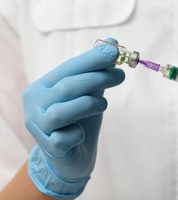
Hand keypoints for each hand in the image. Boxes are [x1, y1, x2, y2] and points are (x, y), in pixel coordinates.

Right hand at [24, 39, 124, 198]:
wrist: (71, 157)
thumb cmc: (79, 120)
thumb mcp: (88, 93)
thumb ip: (97, 71)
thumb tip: (113, 42)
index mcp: (43, 86)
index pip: (68, 67)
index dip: (92, 59)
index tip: (115, 50)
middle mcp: (35, 104)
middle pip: (67, 87)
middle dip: (98, 78)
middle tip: (121, 75)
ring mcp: (39, 127)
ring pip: (61, 112)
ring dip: (89, 105)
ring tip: (103, 105)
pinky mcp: (48, 147)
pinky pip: (66, 137)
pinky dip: (79, 133)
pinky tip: (81, 133)